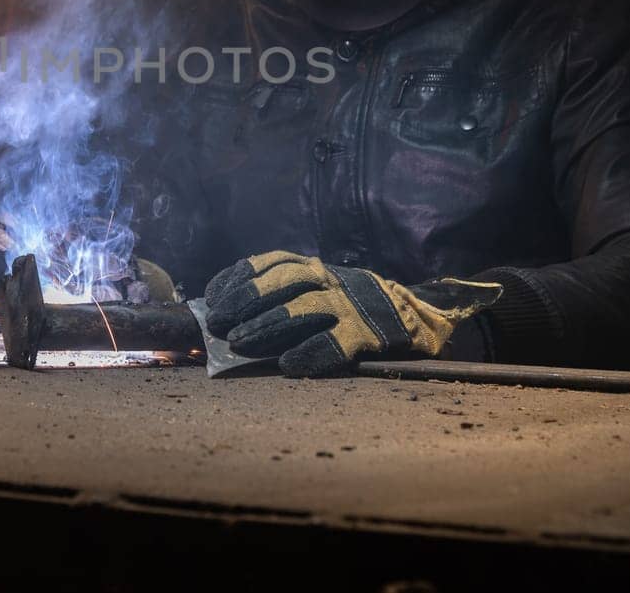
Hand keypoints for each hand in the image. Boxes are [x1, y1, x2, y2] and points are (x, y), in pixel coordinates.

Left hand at [203, 251, 501, 376]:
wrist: (417, 315)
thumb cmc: (350, 307)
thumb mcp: (316, 288)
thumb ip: (279, 295)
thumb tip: (226, 313)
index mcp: (315, 267)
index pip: (270, 263)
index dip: (238, 278)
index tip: (212, 298)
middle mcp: (330, 279)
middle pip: (283, 283)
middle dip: (246, 301)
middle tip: (217, 324)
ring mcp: (350, 305)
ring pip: (304, 310)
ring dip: (268, 325)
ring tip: (239, 343)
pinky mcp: (368, 335)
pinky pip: (336, 344)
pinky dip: (310, 353)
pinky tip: (287, 365)